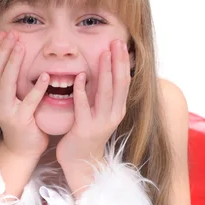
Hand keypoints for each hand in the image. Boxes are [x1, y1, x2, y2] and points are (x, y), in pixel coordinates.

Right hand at [0, 30, 50, 158]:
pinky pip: (29, 102)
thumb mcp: (11, 95)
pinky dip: (37, 88)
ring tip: (22, 47)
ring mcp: (5, 111)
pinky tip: (46, 76)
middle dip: (4, 50)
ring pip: (6, 82)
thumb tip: (15, 49)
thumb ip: (11, 77)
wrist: (23, 147)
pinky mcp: (20, 120)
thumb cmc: (21, 116)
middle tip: (14, 34)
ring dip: (14, 63)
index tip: (5, 33)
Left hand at [56, 39, 130, 167]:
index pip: (124, 81)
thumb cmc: (87, 132)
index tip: (120, 44)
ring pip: (105, 93)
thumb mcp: (101, 112)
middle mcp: (113, 115)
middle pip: (119, 84)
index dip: (123, 62)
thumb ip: (104, 94)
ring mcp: (100, 122)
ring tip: (103, 53)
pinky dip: (82, 90)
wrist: (80, 162)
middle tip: (116, 42)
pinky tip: (80, 77)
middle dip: (118, 61)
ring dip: (105, 71)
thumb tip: (106, 70)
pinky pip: (83, 106)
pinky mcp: (85, 129)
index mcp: (118, 109)